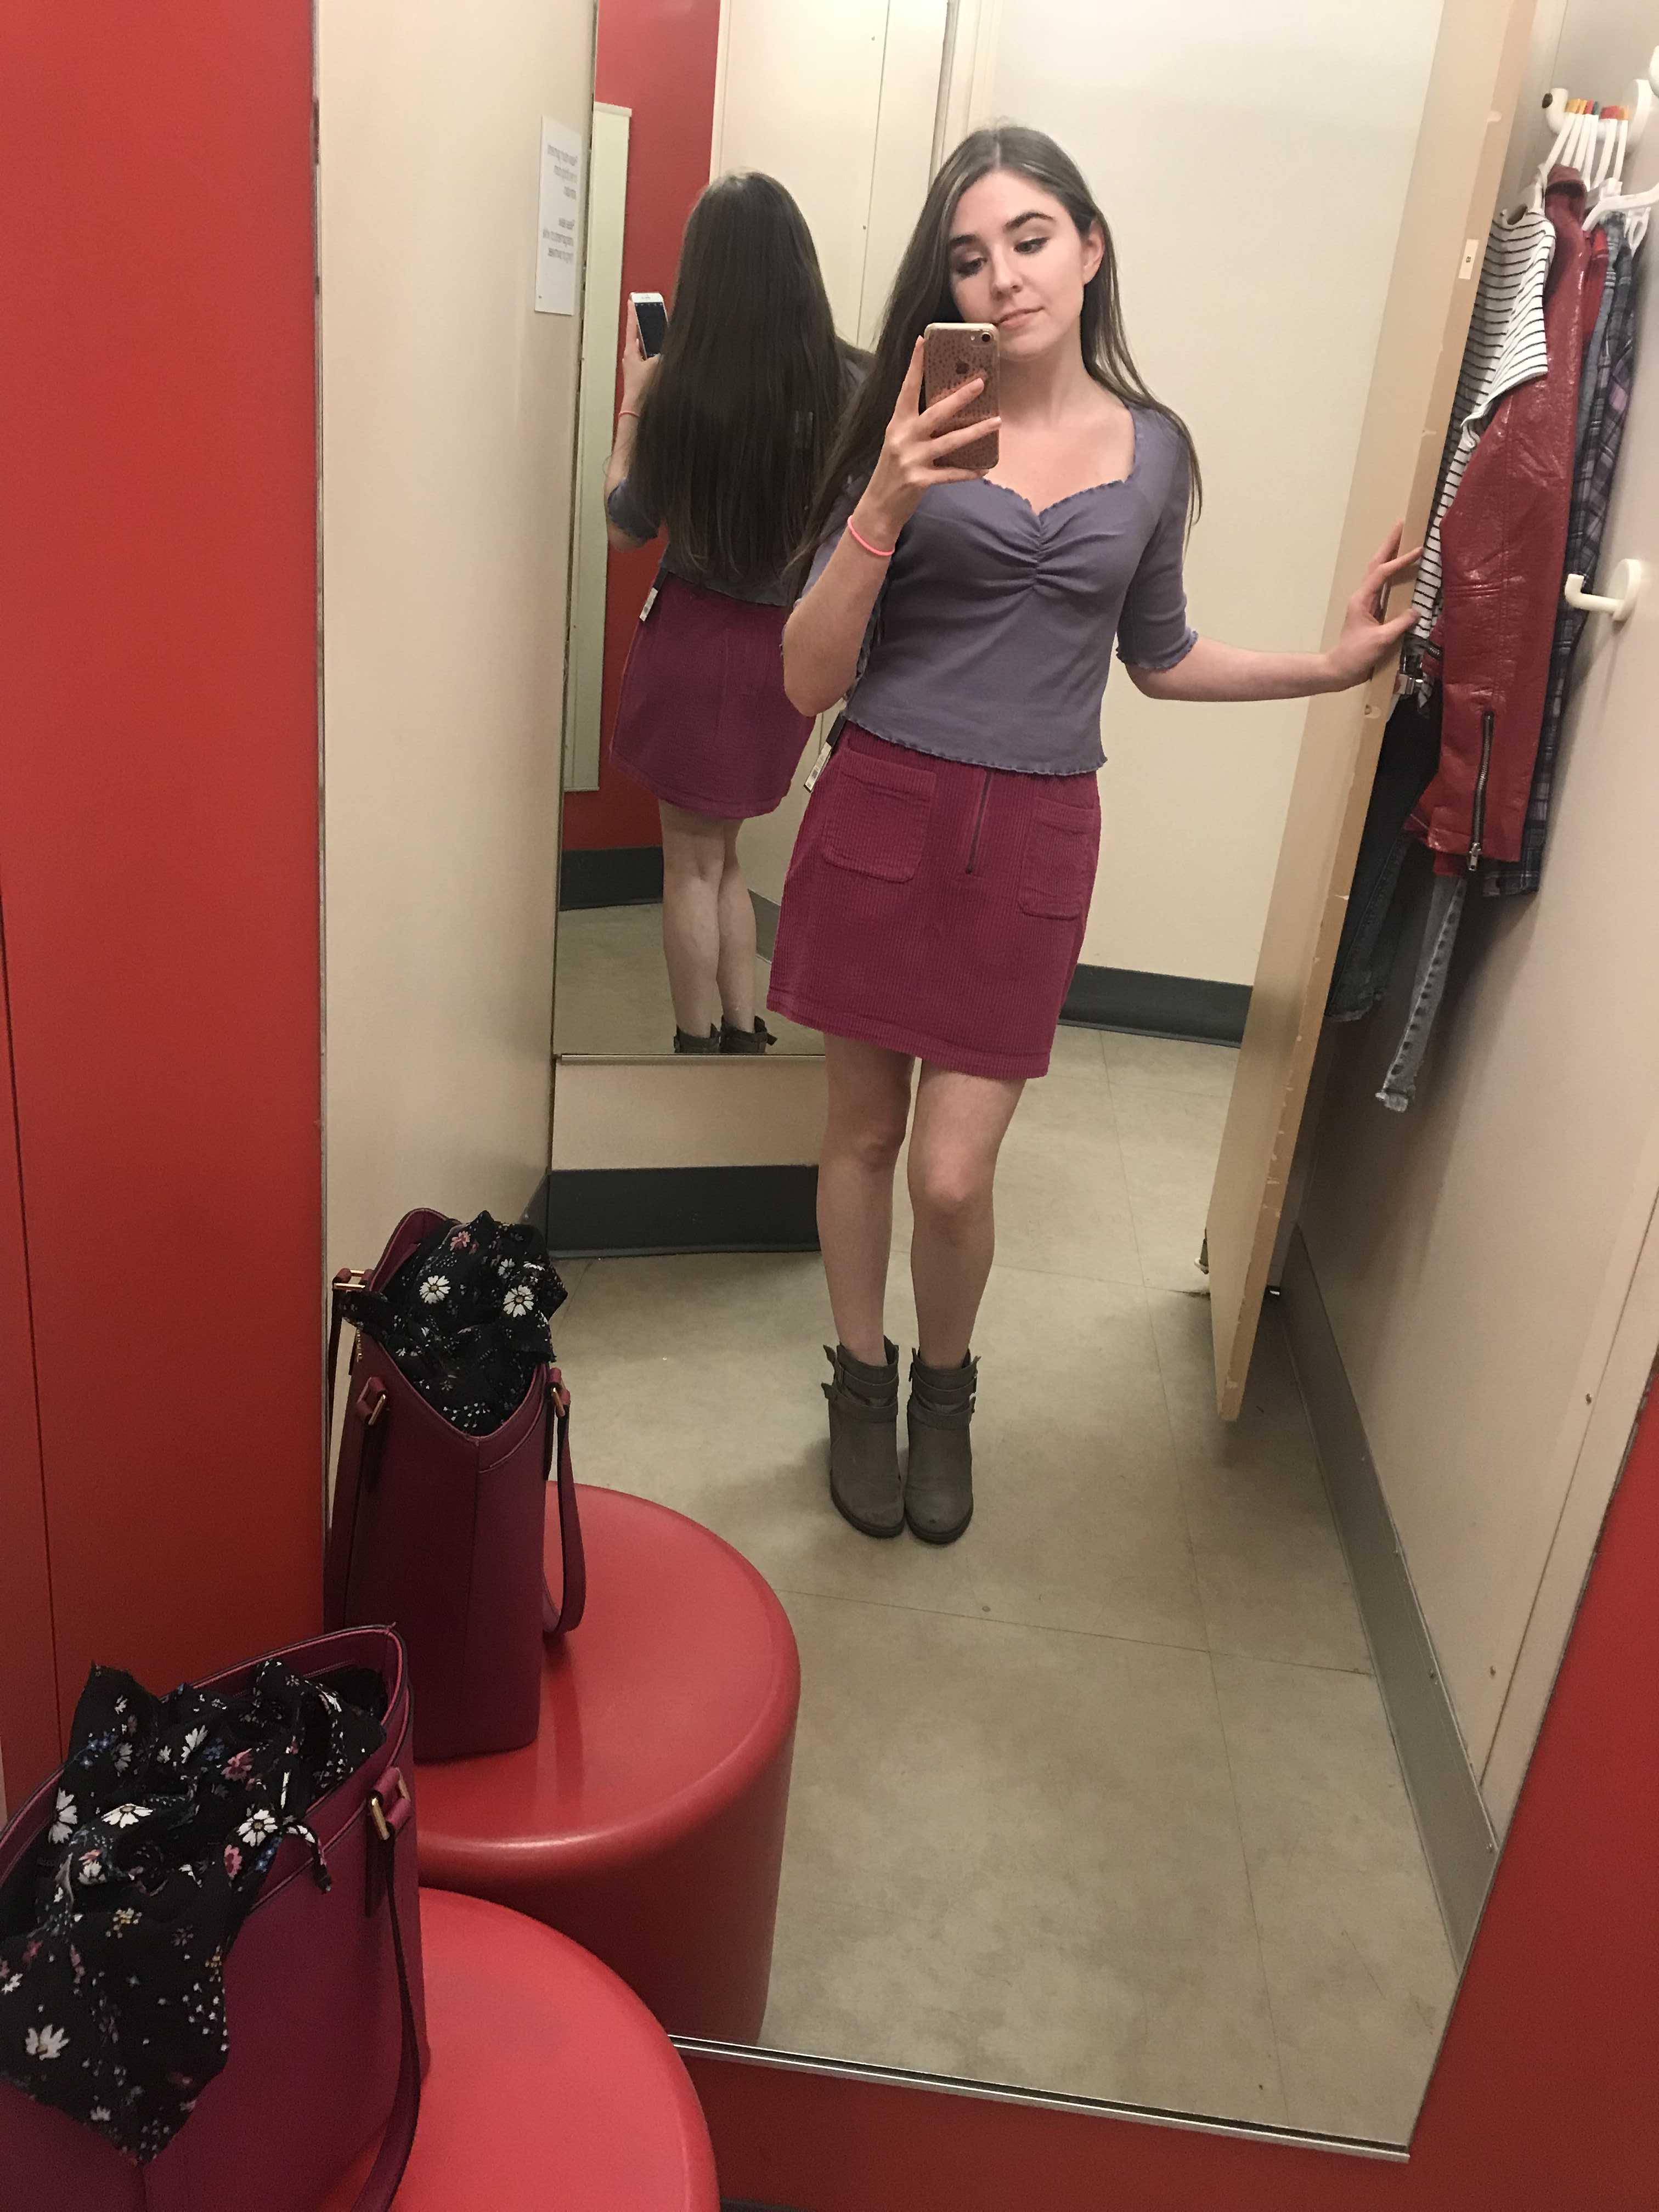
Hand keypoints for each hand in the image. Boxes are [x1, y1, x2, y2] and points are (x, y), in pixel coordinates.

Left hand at [620, 311, 658, 410]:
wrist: (636, 407)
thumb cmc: (641, 388)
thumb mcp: (655, 365)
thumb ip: (661, 354)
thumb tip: (666, 349)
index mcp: (630, 350)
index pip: (632, 326)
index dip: (633, 312)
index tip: (631, 301)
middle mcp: (631, 357)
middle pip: (639, 336)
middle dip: (645, 327)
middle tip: (649, 315)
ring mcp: (635, 366)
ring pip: (644, 349)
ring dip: (652, 343)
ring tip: (659, 335)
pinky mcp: (640, 375)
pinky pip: (648, 360)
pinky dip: (654, 356)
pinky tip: (662, 358)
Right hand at [856, 336, 1001, 542]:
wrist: (878, 507)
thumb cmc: (892, 471)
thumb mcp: (898, 442)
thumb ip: (916, 425)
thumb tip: (947, 407)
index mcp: (897, 424)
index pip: (907, 389)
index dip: (915, 365)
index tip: (923, 341)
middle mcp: (903, 438)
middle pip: (935, 412)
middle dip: (960, 397)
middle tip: (981, 383)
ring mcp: (911, 460)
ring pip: (949, 441)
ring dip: (975, 431)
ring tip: (996, 422)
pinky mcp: (919, 481)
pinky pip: (950, 474)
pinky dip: (968, 472)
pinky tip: (985, 467)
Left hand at [1323, 525, 1422, 689]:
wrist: (1341, 670)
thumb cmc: (1356, 656)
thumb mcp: (1380, 641)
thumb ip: (1399, 624)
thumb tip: (1415, 611)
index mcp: (1362, 599)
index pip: (1383, 573)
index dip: (1400, 560)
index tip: (1418, 550)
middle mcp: (1362, 596)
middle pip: (1377, 563)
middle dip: (1390, 543)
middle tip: (1402, 524)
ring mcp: (1366, 602)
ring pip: (1379, 572)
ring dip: (1391, 554)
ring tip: (1404, 538)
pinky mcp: (1371, 610)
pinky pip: (1384, 586)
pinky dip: (1393, 573)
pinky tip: (1402, 568)